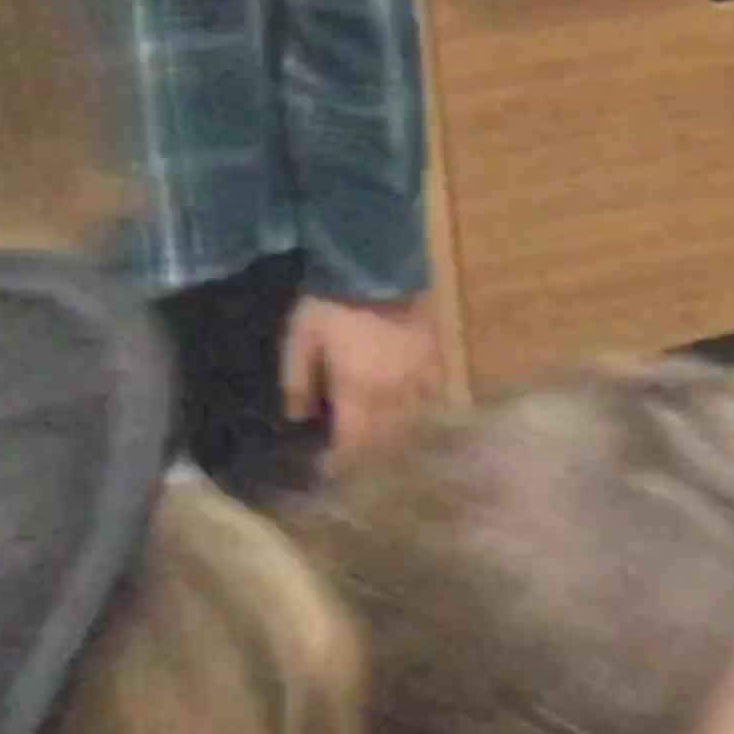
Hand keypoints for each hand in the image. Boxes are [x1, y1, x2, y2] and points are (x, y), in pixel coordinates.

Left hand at [279, 290, 441, 460]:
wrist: (378, 263)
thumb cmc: (332, 303)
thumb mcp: (301, 339)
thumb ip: (297, 381)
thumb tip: (297, 418)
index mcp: (359, 391)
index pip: (352, 442)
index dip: (339, 461)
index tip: (327, 470)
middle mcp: (394, 395)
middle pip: (383, 439)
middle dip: (365, 450)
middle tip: (349, 453)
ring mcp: (420, 380)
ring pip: (409, 422)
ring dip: (391, 433)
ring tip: (376, 433)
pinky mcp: (436, 362)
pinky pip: (431, 396)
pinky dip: (418, 407)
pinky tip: (409, 405)